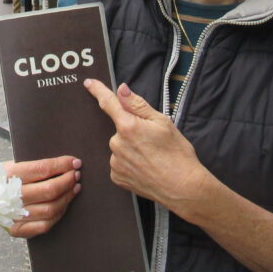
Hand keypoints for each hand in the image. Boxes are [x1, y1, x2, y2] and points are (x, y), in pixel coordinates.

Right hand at [4, 155, 80, 238]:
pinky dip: (59, 214)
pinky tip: (64, 204)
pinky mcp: (17, 229)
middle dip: (68, 181)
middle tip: (76, 175)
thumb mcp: (11, 165)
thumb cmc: (0, 179)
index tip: (75, 162)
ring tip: (74, 188)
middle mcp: (12, 195)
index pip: (43, 169)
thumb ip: (34, 166)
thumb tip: (64, 164)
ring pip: (51, 209)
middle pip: (49, 190)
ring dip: (67, 198)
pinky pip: (45, 225)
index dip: (62, 165)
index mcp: (9, 174)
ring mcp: (15, 215)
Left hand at [84, 79, 209, 216]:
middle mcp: (117, 144)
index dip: (98, 90)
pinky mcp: (117, 177)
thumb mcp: (163, 122)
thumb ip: (137, 105)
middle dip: (132, 130)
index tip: (89, 83)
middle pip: (120, 129)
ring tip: (152, 157)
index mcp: (128, 126)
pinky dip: (130, 163)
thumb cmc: (177, 154)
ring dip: (131, 148)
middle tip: (153, 142)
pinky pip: (119, 163)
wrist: (183, 188)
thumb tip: (121, 90)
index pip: (108, 103)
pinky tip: (145, 167)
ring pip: (120, 147)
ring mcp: (115, 162)